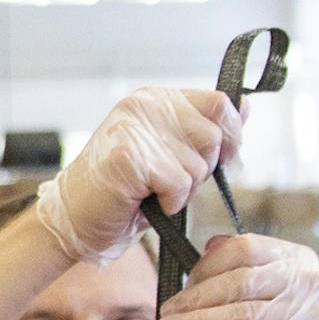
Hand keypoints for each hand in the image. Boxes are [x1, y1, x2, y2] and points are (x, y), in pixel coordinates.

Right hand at [33, 87, 242, 265]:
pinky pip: (179, 184)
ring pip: (198, 164)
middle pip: (213, 135)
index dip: (230, 135)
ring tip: (151, 193)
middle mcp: (144, 105)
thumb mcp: (170, 154)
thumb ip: (204, 130)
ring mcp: (134, 129)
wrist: (73, 220)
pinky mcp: (128, 157)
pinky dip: (170, 203)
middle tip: (169, 184)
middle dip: (203, 169)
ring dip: (183, 191)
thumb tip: (245, 106)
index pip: (218, 102)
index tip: (220, 160)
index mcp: (155, 99)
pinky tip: (145, 202)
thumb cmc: (122, 193)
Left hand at [156, 234, 318, 319]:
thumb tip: (208, 247)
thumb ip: (245, 269)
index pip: (243, 249)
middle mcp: (306, 280)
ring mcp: (310, 314)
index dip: (206, 267)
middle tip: (165, 315)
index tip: (181, 289)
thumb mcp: (275, 291)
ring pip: (242, 315)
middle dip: (195, 299)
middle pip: (239, 283)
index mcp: (296, 257)